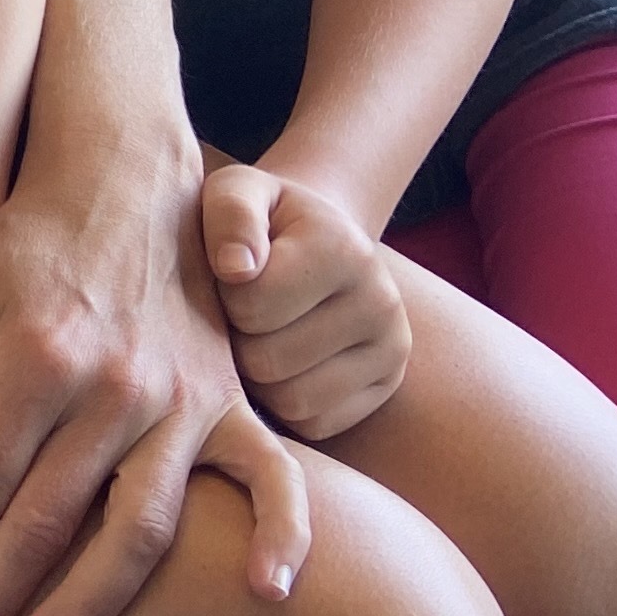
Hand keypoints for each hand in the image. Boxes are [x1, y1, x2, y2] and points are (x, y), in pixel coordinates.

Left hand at [0, 145, 311, 615]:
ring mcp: (184, 401)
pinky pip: (274, 480)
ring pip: (139, 527)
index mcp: (39, 360)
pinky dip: (284, 537)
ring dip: (91, 603)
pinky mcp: (233, 403)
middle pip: (44, 521)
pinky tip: (268, 597)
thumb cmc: (25, 240)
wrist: (122, 178)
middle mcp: (115, 390)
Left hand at [200, 159, 411, 441]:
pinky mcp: (386, 387)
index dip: (224, 296)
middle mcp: (381, 301)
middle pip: (268, 361)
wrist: (317, 239)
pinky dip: (286, 403)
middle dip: (238, 340)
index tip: (233, 274)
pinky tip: (286, 361)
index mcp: (343, 247)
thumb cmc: (263, 219)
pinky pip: (314, 423)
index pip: (250, 306)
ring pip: (292, 400)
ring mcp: (392, 350)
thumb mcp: (238, 192)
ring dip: (258, 378)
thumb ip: (232, 215)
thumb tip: (236, 268)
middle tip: (243, 312)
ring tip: (262, 334)